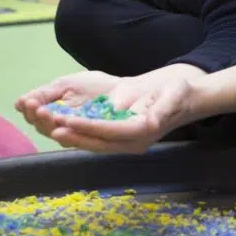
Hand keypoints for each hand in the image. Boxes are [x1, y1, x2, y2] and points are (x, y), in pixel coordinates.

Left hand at [15, 71, 198, 153]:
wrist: (186, 99)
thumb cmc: (179, 93)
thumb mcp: (175, 95)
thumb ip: (163, 109)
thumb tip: (151, 120)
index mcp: (142, 132)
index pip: (109, 132)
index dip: (86, 129)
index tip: (66, 122)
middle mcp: (132, 142)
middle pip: (97, 142)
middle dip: (73, 135)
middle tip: (49, 126)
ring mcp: (126, 141)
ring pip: (94, 142)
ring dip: (72, 136)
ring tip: (50, 126)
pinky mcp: (121, 136)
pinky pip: (96, 138)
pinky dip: (79, 133)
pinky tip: (64, 124)